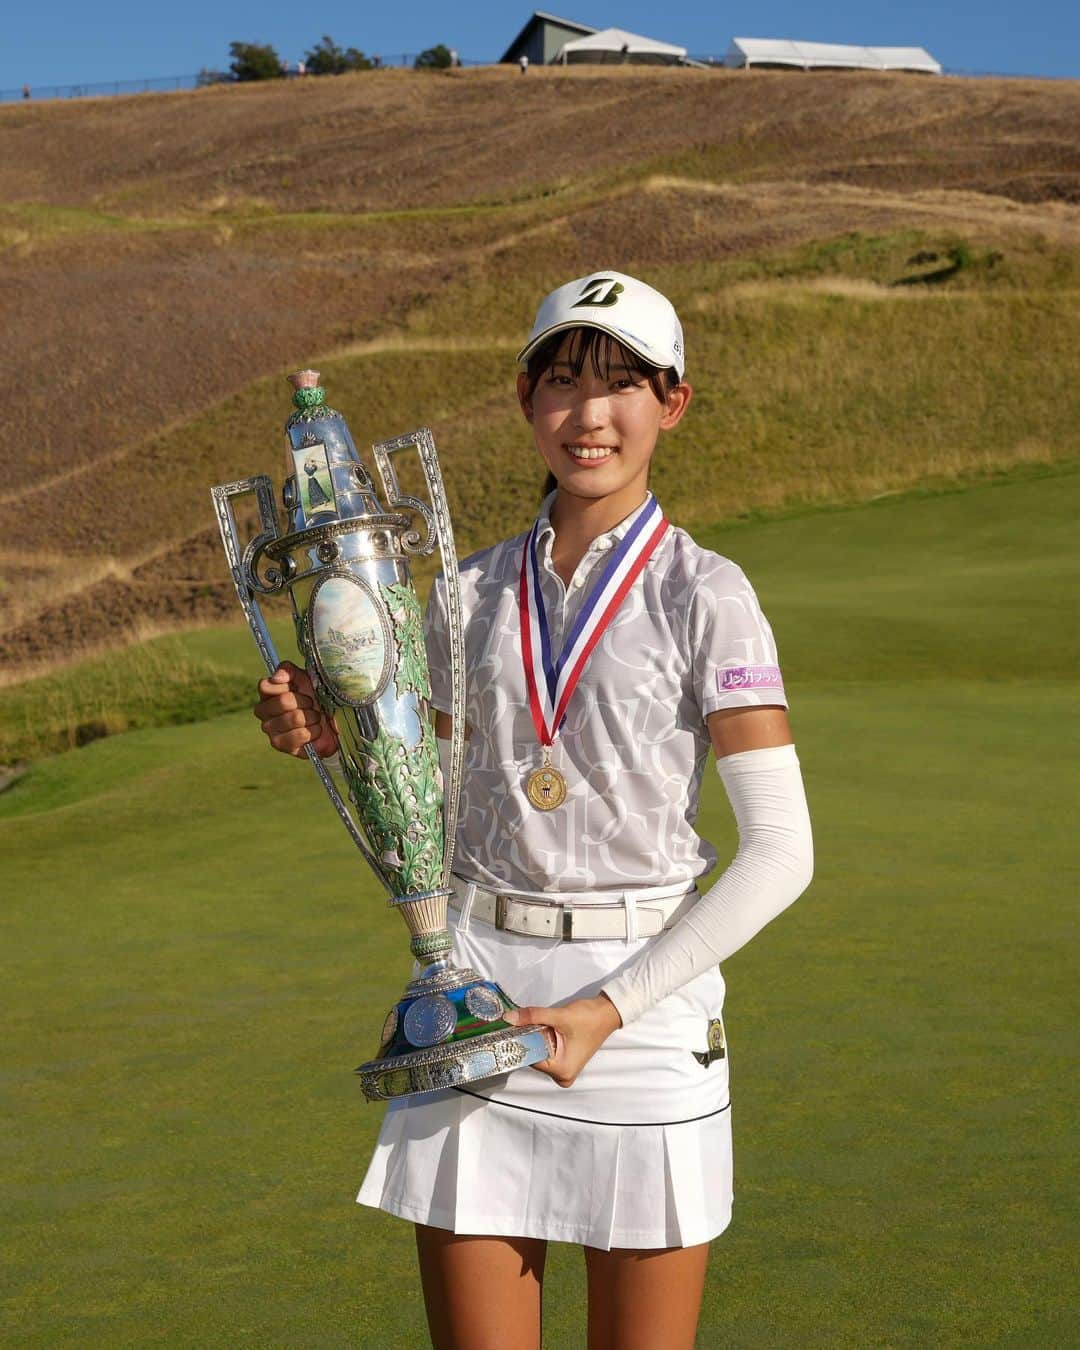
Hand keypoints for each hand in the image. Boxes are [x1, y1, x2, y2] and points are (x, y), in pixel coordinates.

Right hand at [253, 660, 338, 757]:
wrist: (333, 722)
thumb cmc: (317, 697)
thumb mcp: (306, 677)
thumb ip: (289, 670)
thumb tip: (276, 677)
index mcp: (267, 693)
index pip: (265, 686)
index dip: (287, 686)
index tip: (300, 689)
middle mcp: (263, 712)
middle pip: (283, 701)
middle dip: (305, 702)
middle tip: (312, 705)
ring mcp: (270, 730)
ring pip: (294, 718)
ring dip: (312, 717)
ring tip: (315, 718)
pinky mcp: (281, 745)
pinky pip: (300, 735)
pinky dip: (314, 731)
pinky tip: (315, 731)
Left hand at [503, 994, 621, 1088]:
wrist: (607, 1012)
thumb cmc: (589, 1018)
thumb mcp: (559, 1016)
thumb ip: (533, 1016)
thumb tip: (509, 1018)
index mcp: (561, 1071)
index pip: (530, 1057)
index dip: (520, 1041)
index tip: (509, 1028)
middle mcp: (562, 1076)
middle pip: (534, 1055)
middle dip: (528, 1038)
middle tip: (519, 1022)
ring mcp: (564, 1069)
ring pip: (539, 1051)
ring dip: (535, 1037)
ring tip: (533, 1022)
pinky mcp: (565, 1060)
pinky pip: (546, 1050)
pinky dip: (543, 1038)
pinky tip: (542, 1026)